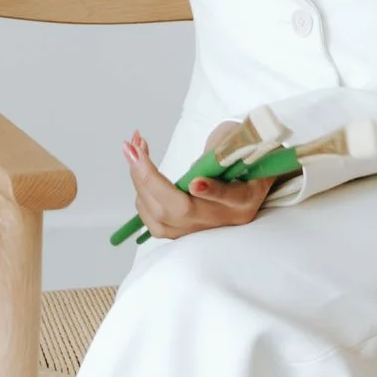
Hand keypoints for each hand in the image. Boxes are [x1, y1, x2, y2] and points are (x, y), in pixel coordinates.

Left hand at [123, 127, 272, 238]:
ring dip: (139, 178)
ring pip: (159, 215)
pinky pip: (150, 216)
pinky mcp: (178, 230)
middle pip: (180, 210)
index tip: (196, 183)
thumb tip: (200, 169)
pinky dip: (139, 189)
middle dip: (148, 177)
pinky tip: (138, 164)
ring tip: (135, 145)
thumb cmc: (241, 159)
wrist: (242, 183)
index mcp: (244, 199)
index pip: (230, 197)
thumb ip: (225, 150)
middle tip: (132, 145)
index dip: (212, 191)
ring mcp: (197, 229)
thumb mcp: (241, 148)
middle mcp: (221, 219)